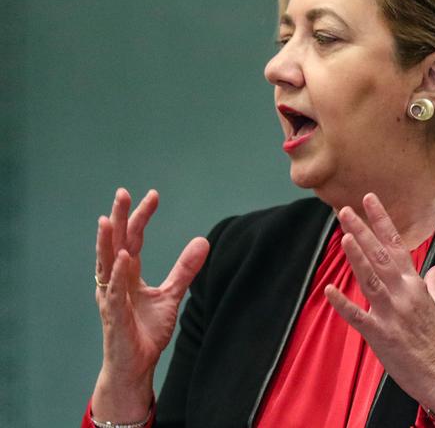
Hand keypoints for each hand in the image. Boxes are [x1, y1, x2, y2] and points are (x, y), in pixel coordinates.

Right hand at [92, 189, 209, 420]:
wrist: (136, 366)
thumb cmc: (147, 331)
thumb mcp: (172, 295)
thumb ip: (185, 270)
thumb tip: (203, 241)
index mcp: (128, 274)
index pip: (133, 239)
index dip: (142, 217)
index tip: (153, 195)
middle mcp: (115, 281)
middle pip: (116, 244)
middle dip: (118, 219)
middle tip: (122, 193)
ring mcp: (111, 298)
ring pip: (106, 264)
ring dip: (108, 242)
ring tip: (108, 219)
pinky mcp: (114, 317)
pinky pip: (114, 292)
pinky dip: (118, 274)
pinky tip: (124, 258)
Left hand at [324, 193, 434, 418]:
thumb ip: (434, 283)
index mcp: (415, 285)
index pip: (396, 245)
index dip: (382, 221)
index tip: (369, 199)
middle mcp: (403, 293)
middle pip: (380, 256)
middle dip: (362, 231)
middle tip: (345, 210)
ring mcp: (390, 313)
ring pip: (370, 279)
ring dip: (357, 257)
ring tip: (344, 235)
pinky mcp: (380, 334)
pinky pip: (358, 317)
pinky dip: (343, 304)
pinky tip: (330, 290)